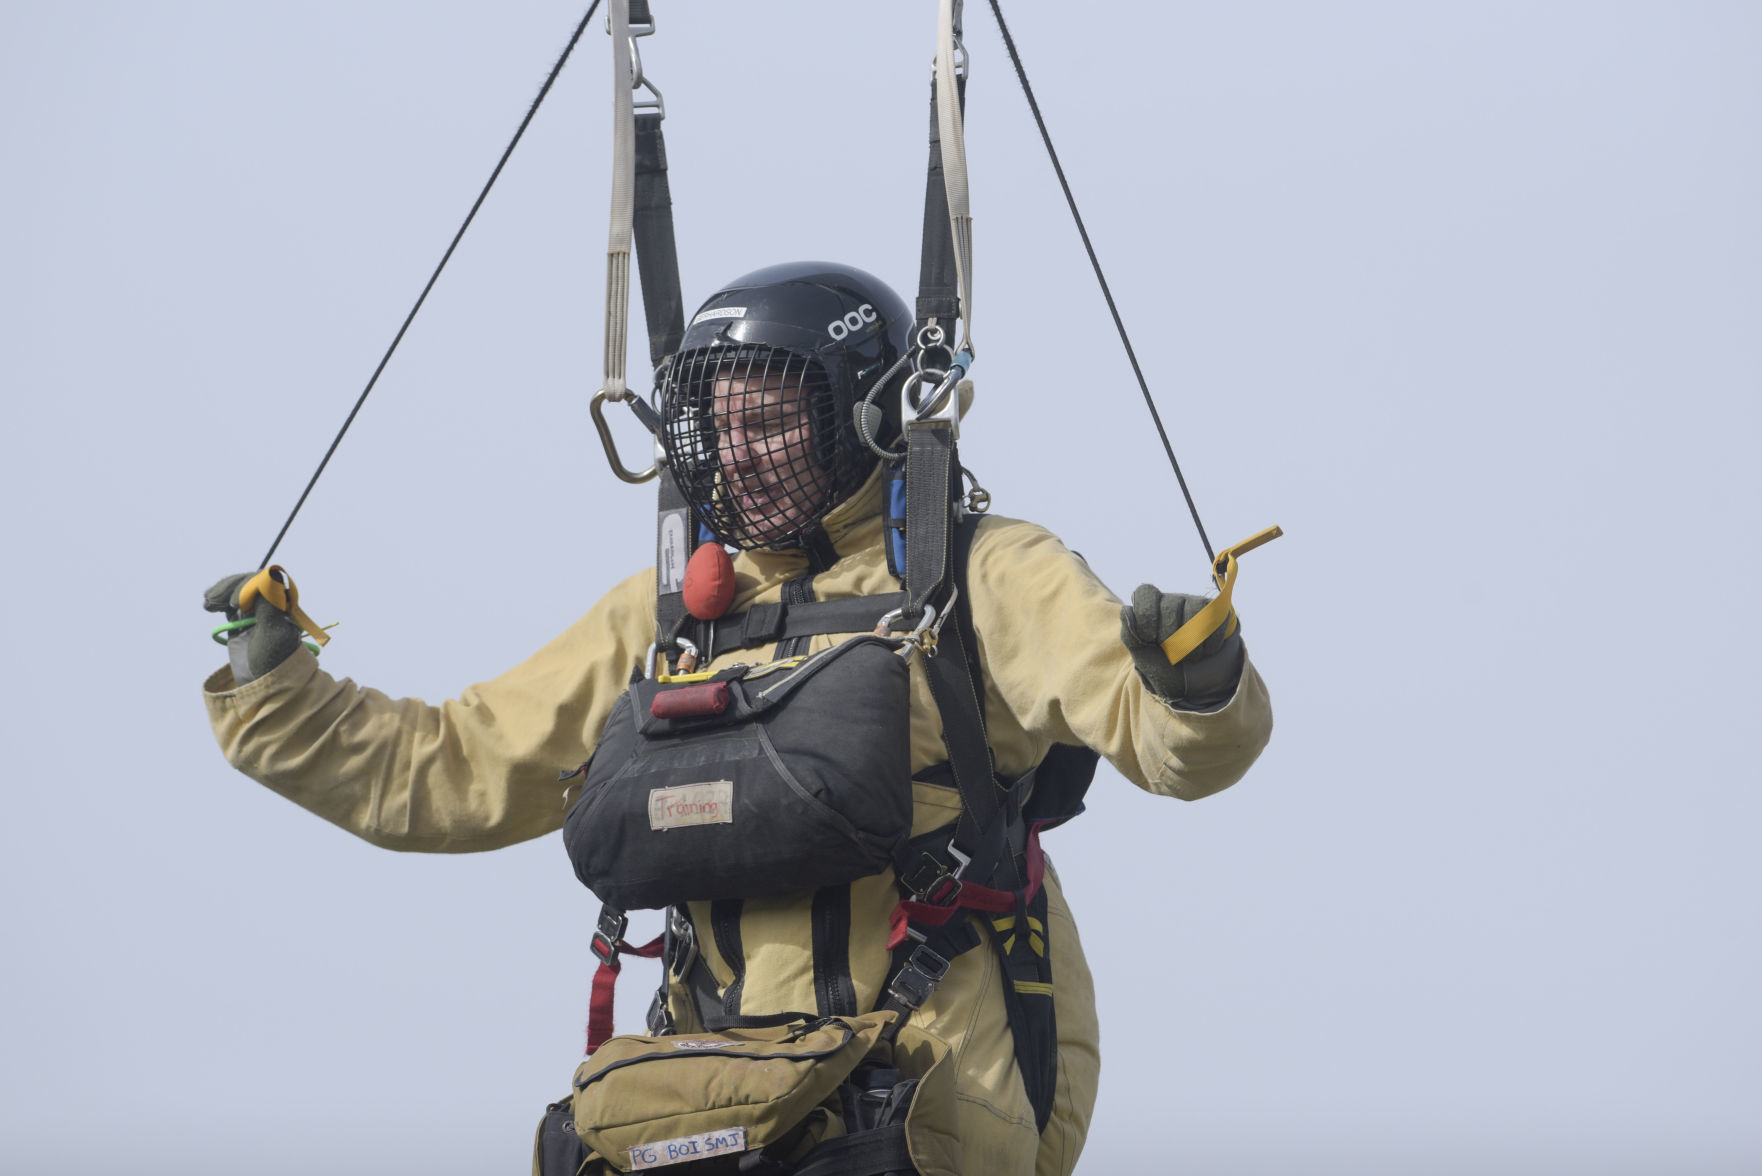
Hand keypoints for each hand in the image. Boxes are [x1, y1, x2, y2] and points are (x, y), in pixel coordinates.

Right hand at [204, 572, 305, 683]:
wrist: (263, 682)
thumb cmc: (273, 660)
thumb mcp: (273, 634)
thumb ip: (269, 607)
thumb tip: (268, 579)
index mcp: (285, 606)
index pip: (268, 583)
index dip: (248, 587)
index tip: (234, 604)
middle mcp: (272, 605)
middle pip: (250, 584)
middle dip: (230, 588)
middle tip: (212, 600)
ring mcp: (255, 611)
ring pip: (238, 591)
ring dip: (222, 592)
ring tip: (208, 603)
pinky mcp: (241, 620)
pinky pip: (229, 602)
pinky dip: (218, 600)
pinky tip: (208, 604)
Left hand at [1119, 584, 1244, 709]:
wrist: (1193, 685)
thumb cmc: (1163, 668)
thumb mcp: (1142, 657)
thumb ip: (1130, 635)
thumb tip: (1128, 611)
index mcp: (1149, 608)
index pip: (1145, 593)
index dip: (1147, 615)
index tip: (1149, 638)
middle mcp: (1171, 601)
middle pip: (1170, 605)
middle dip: (1170, 636)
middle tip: (1171, 653)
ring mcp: (1194, 604)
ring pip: (1195, 611)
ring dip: (1192, 642)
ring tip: (1189, 657)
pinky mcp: (1217, 613)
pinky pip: (1215, 618)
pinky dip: (1210, 642)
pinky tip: (1205, 653)